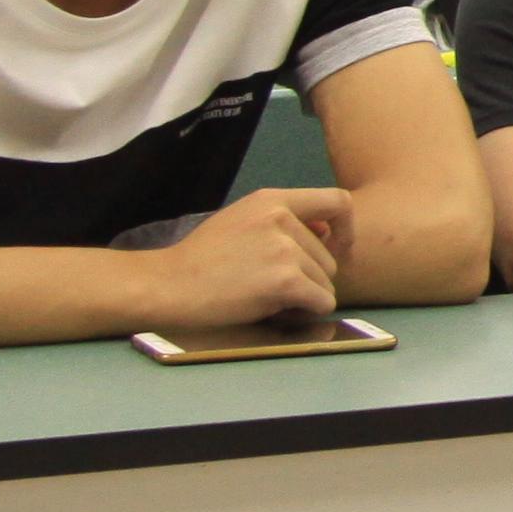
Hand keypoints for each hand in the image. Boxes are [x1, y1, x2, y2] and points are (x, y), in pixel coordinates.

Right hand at [142, 186, 352, 327]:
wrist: (166, 286)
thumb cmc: (200, 260)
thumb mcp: (242, 222)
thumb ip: (283, 221)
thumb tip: (327, 233)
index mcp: (272, 200)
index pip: (338, 201)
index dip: (345, 228)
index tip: (336, 248)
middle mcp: (282, 218)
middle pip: (330, 255)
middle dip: (311, 275)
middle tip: (272, 285)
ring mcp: (284, 248)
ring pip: (327, 281)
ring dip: (305, 295)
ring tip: (264, 295)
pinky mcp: (285, 279)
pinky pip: (322, 301)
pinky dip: (308, 311)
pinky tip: (278, 309)